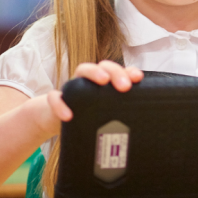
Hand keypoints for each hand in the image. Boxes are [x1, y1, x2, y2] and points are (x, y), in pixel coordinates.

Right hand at [30, 61, 145, 137]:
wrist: (54, 120)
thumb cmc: (86, 116)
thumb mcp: (104, 114)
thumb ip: (119, 115)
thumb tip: (143, 131)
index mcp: (104, 82)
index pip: (119, 71)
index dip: (129, 71)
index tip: (138, 78)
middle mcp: (90, 80)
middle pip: (104, 66)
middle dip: (116, 72)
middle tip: (125, 86)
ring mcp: (73, 87)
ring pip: (82, 69)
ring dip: (93, 72)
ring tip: (103, 80)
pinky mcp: (55, 100)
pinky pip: (55, 98)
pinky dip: (60, 105)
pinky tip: (68, 116)